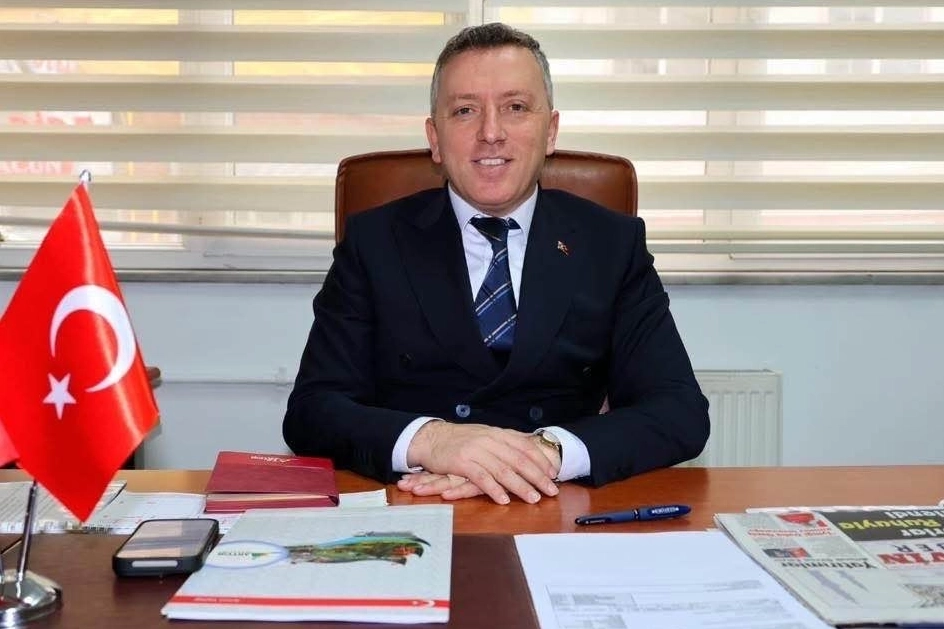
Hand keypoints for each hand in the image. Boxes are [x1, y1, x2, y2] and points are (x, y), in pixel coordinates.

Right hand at [405, 421, 559, 504]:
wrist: (431, 438)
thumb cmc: (461, 440)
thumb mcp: (486, 435)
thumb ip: (506, 440)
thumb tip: (529, 443)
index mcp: (497, 433)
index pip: (525, 446)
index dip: (541, 460)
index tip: (553, 474)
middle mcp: (489, 440)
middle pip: (519, 460)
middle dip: (537, 477)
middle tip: (551, 491)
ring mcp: (475, 451)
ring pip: (503, 470)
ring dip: (520, 486)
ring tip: (533, 498)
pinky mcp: (462, 462)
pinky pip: (481, 478)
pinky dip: (494, 489)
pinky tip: (503, 500)